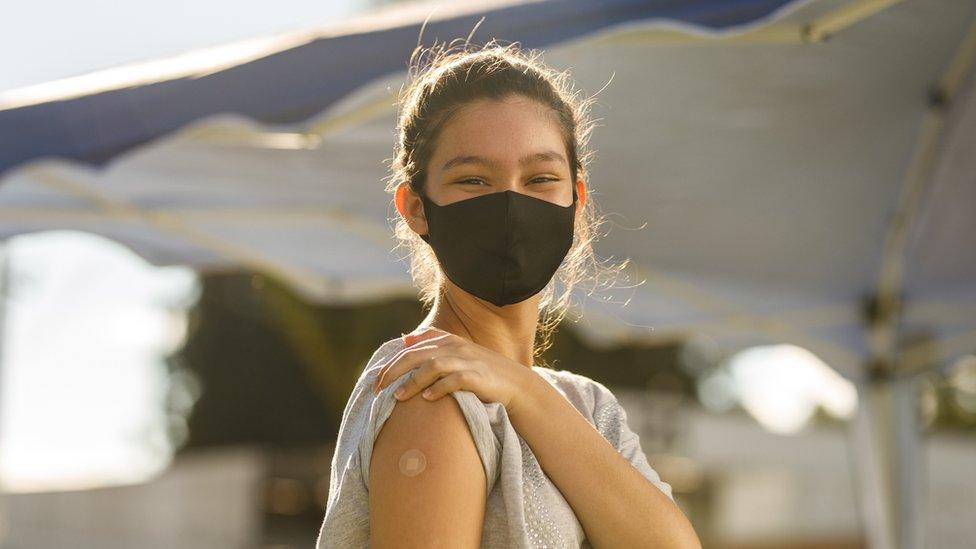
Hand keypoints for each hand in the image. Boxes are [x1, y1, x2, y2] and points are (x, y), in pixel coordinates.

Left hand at [372, 327, 533, 411]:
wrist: (517, 385)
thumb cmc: (483, 373)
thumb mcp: (458, 354)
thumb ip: (433, 345)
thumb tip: (405, 339)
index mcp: (449, 341)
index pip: (413, 347)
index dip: (393, 361)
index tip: (377, 378)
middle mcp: (456, 348)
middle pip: (417, 355)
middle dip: (394, 370)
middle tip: (378, 388)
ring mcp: (467, 361)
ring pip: (432, 366)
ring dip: (412, 381)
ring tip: (397, 397)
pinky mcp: (478, 377)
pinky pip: (454, 380)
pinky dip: (438, 388)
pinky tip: (427, 399)